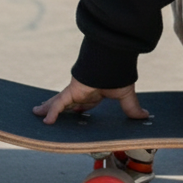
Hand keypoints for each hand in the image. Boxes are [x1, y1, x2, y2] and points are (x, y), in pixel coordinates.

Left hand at [32, 76, 148, 125]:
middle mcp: (84, 92)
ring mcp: (76, 91)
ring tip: (36, 113)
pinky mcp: (72, 90)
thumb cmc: (120, 73)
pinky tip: (46, 121)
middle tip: (48, 115)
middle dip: (57, 109)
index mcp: (96, 93)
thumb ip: (131, 107)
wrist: (114, 60)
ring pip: (59, 102)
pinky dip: (53, 112)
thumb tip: (145, 116)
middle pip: (67, 103)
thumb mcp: (125, 94)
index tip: (74, 114)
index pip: (84, 103)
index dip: (78, 109)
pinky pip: (59, 103)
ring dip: (48, 109)